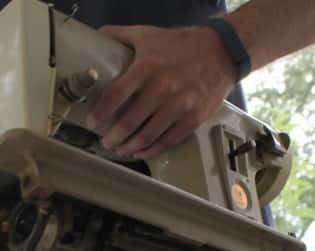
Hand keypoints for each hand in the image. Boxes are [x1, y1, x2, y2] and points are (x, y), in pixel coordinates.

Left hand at [86, 25, 234, 159]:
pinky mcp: (193, 118)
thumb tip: (98, 37)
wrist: (222, 51)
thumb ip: (121, 35)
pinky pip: (168, 141)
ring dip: (129, 147)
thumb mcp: (148, 34)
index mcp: (147, 67)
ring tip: (119, 149)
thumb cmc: (181, 44)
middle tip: (105, 141)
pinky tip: (140, 151)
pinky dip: (151, 150)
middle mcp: (163, 88)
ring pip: (147, 136)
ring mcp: (180, 106)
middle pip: (129, 122)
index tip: (92, 123)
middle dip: (113, 137)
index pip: (116, 95)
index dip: (100, 113)